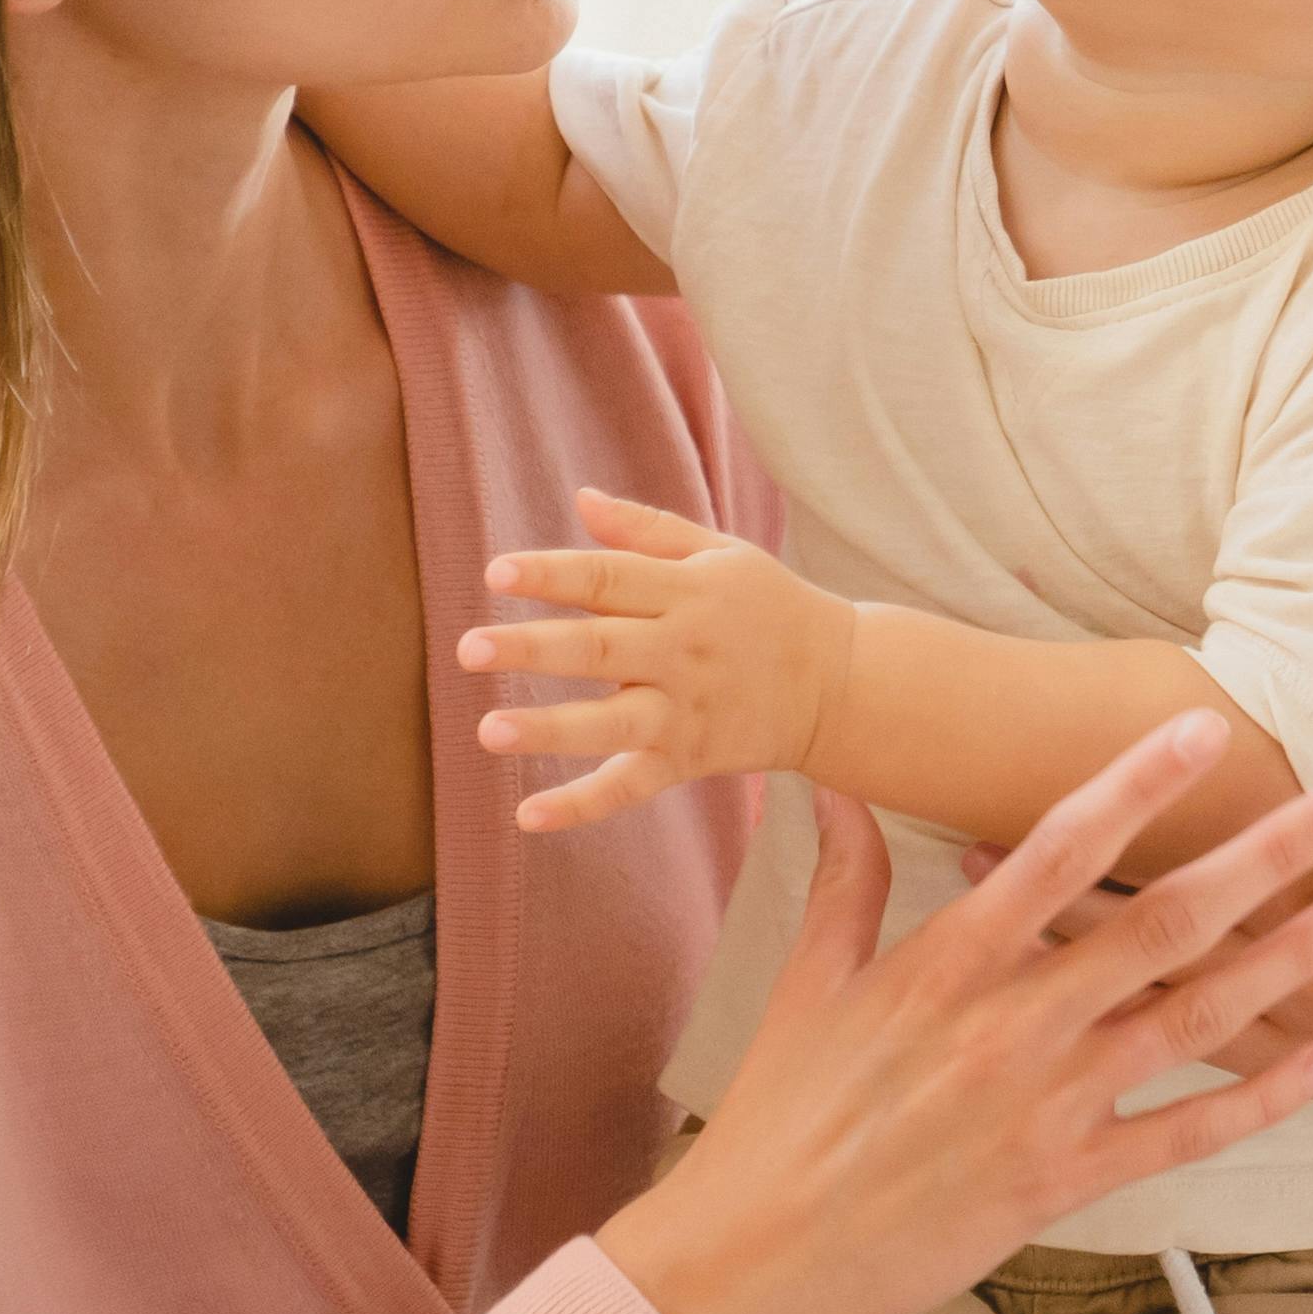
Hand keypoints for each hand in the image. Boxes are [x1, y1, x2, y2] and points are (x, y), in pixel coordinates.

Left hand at [464, 487, 859, 830]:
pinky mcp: (687, 760)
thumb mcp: (720, 553)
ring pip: (610, 724)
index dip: (552, 574)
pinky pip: (630, 787)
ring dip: (549, 729)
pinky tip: (527, 816)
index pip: (608, 578)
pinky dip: (582, 805)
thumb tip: (581, 498)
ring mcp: (685, 712)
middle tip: (469, 649)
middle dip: (532, 648)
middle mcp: (683, 652)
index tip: (497, 572)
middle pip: (599, 649)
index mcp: (686, 592)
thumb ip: (647, 529)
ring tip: (488, 731)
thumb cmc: (770, 608)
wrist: (843, 684)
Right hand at [596, 718, 1312, 1313]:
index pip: (1061, 849)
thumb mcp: (805, 987)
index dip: (1140, 783)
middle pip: (1164, 922)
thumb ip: (843, 882)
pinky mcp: (1063, 1184)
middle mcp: (1011, 1023)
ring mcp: (1046, 1106)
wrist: (755, 1259)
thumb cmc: (777, 1119)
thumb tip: (840, 788)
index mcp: (947, 961)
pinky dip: (1259, 1098)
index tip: (1208, 730)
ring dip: (1289, 959)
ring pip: (1195, 1018)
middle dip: (1266, 856)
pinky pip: (1183, 1133)